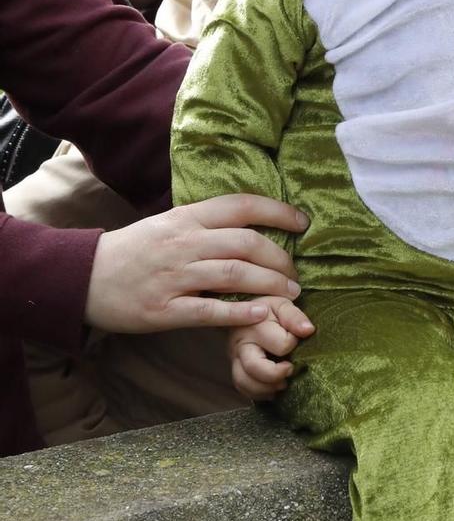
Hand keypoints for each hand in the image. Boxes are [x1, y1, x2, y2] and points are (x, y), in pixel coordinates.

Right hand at [84, 194, 307, 333]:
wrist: (83, 277)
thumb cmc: (133, 251)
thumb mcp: (169, 225)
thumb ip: (206, 225)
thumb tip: (251, 224)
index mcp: (186, 218)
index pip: (241, 206)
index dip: (278, 212)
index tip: (303, 223)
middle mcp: (183, 243)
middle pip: (246, 243)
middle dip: (280, 258)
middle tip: (296, 273)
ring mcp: (173, 277)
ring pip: (234, 275)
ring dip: (270, 284)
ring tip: (291, 294)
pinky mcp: (163, 310)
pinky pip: (209, 311)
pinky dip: (239, 312)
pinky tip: (262, 314)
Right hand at [230, 296, 314, 400]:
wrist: (244, 309)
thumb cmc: (267, 308)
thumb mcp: (282, 305)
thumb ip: (295, 317)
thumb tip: (308, 331)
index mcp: (255, 325)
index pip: (281, 345)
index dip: (293, 344)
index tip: (296, 339)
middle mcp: (241, 344)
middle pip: (255, 368)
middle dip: (276, 375)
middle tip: (290, 370)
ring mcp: (234, 357)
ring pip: (244, 382)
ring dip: (266, 388)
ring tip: (282, 383)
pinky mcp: (234, 367)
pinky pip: (241, 387)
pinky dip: (257, 393)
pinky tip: (272, 389)